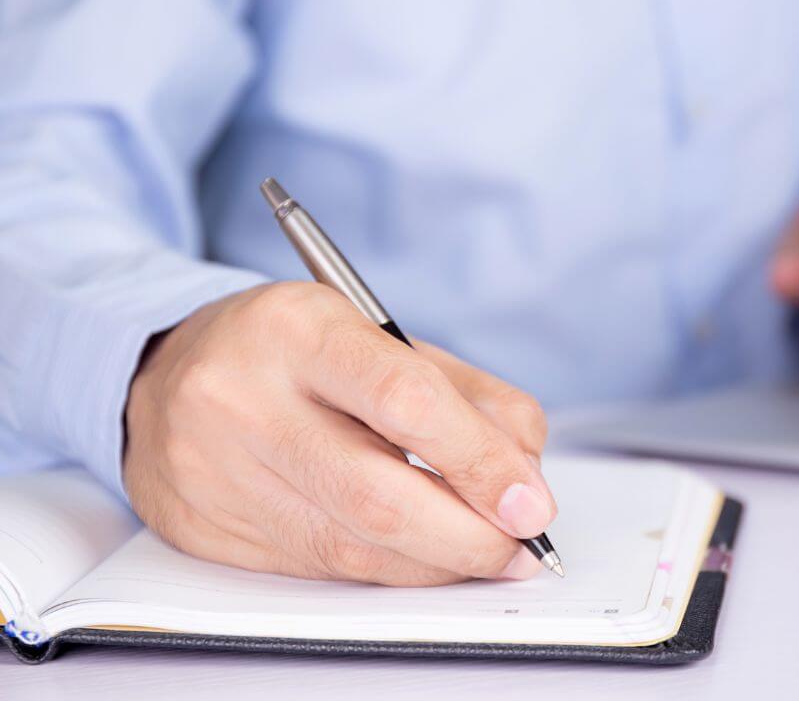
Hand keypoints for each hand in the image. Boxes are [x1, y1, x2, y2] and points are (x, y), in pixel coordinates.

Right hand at [124, 282, 555, 585]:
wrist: (166, 370)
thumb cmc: (293, 349)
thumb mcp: (380, 334)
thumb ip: (465, 394)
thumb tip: (524, 473)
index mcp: (296, 327)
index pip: (403, 399)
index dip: (479, 460)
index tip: (532, 502)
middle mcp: (242, 397)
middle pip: (374, 494)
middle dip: (467, 535)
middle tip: (520, 547)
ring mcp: (212, 470)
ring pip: (347, 547)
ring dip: (435, 563)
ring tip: (484, 555)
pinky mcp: (201, 528)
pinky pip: (314, 568)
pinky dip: (385, 571)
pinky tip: (420, 558)